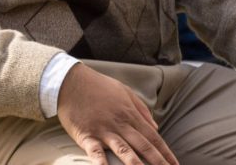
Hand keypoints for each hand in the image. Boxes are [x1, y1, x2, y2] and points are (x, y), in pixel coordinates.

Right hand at [57, 63, 177, 164]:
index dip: (166, 153)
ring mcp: (103, 130)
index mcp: (130, 114)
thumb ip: (141, 109)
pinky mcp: (86, 135)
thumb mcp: (124, 91)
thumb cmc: (97, 85)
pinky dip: (103, 164)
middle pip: (144, 147)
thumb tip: (155, 127)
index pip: (153, 138)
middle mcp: (120, 124)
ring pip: (125, 151)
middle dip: (159, 162)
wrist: (69, 80)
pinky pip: (96, 153)